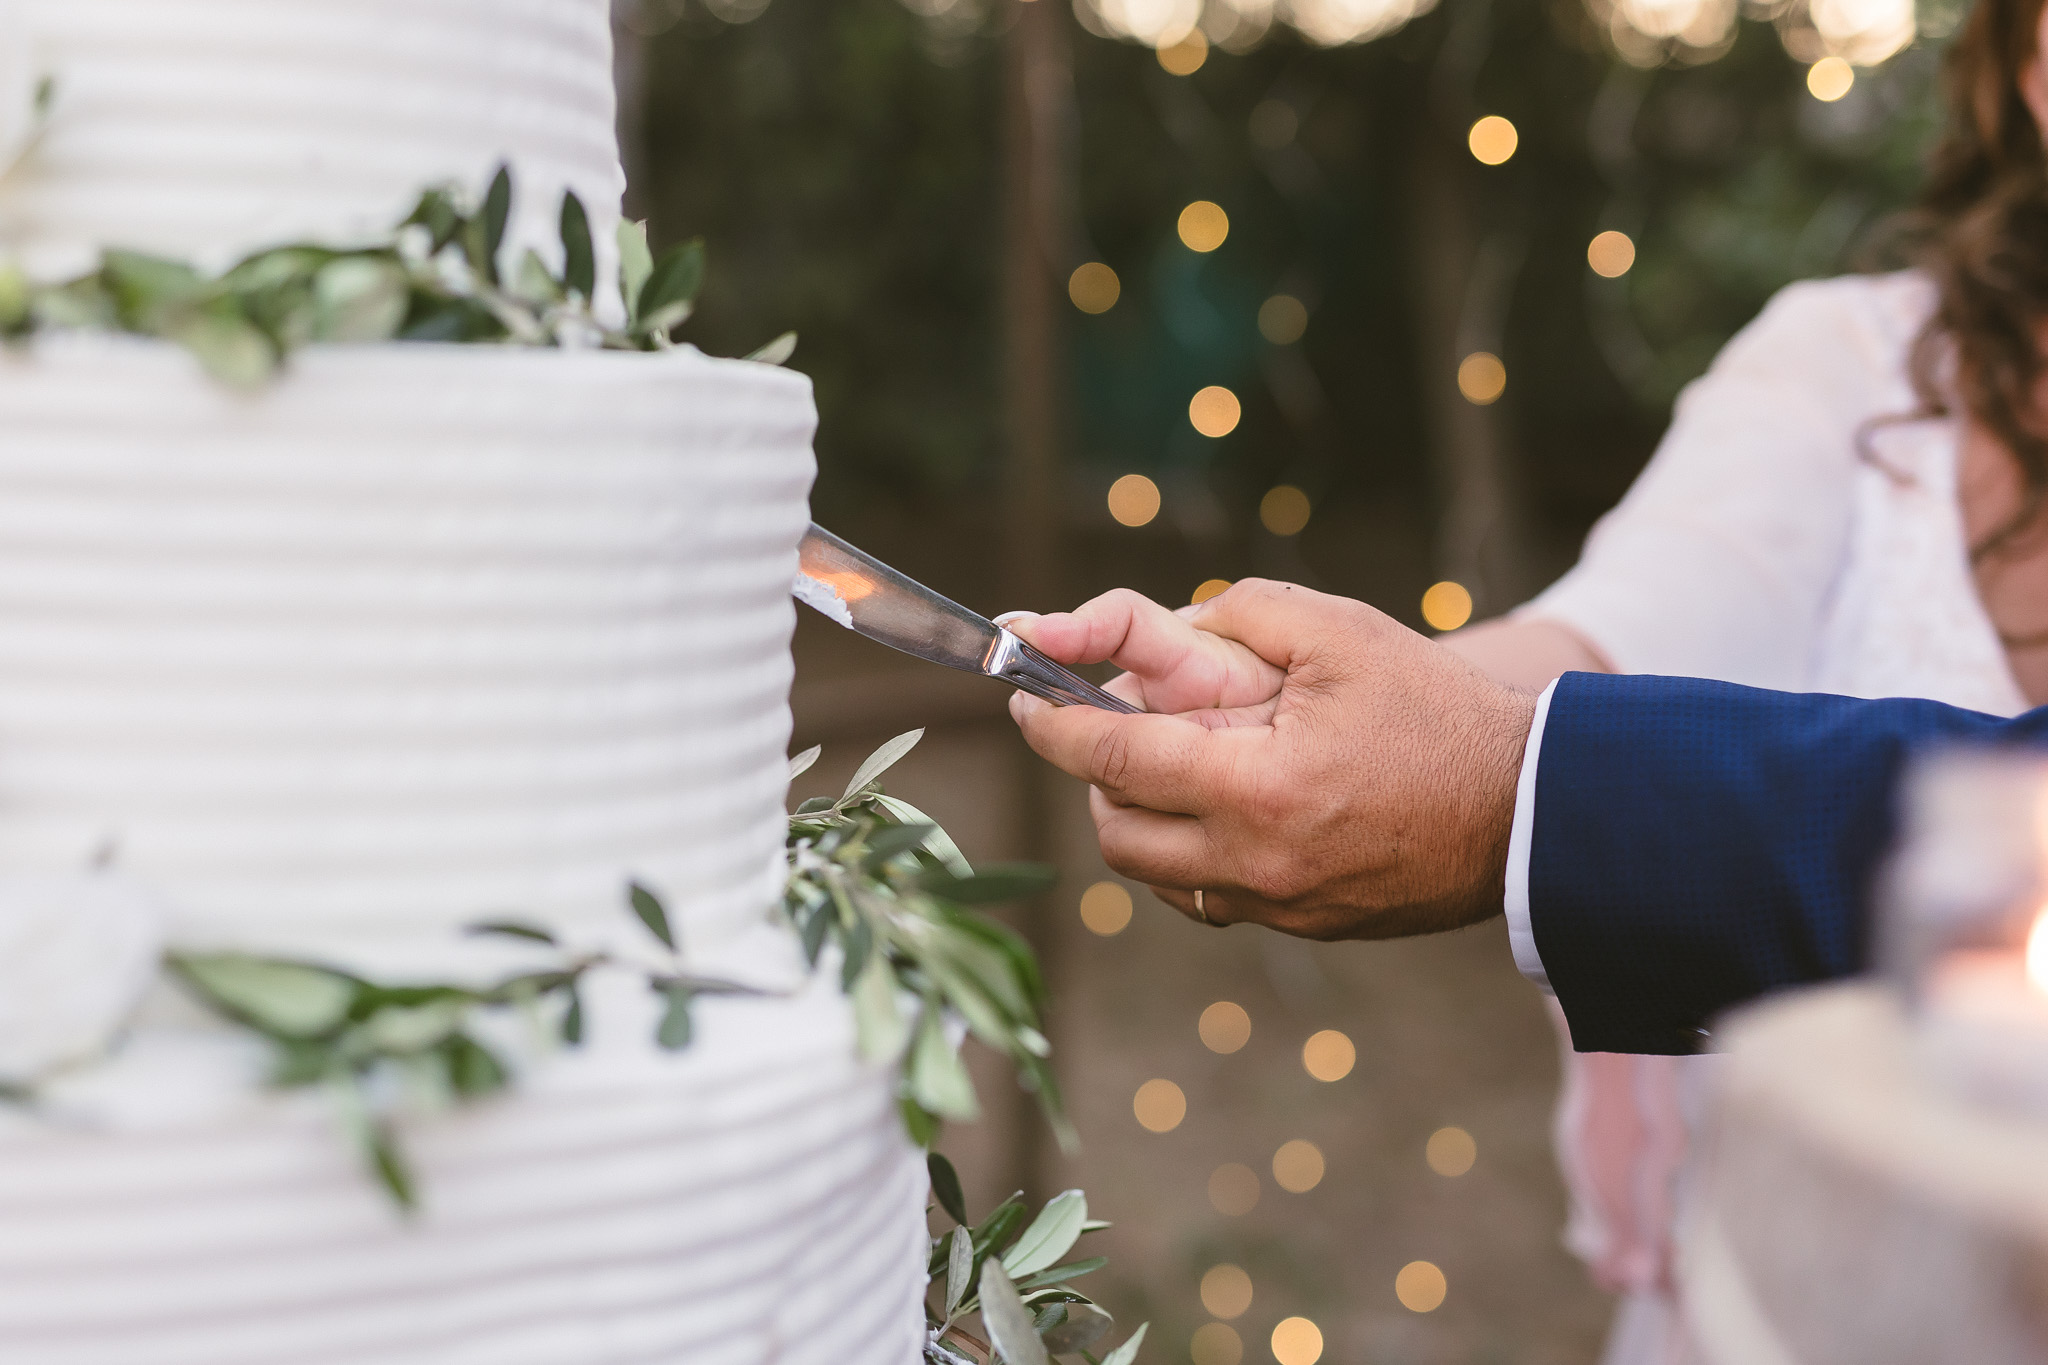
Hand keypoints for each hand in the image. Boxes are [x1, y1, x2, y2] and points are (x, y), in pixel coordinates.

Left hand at [1005, 581, 1535, 939]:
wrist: (1531, 809)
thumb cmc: (1436, 713)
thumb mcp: (1339, 633)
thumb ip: (1237, 616)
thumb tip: (1159, 629)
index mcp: (1256, 787)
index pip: (1111, 754)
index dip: (1052, 721)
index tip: (1022, 695)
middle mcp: (1254, 862)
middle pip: (1115, 830)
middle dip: (1097, 773)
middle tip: (1119, 722)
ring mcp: (1278, 907)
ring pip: (1155, 874)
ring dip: (1143, 814)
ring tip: (1183, 760)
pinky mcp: (1304, 928)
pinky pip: (1209, 897)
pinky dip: (1193, 852)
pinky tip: (1229, 804)